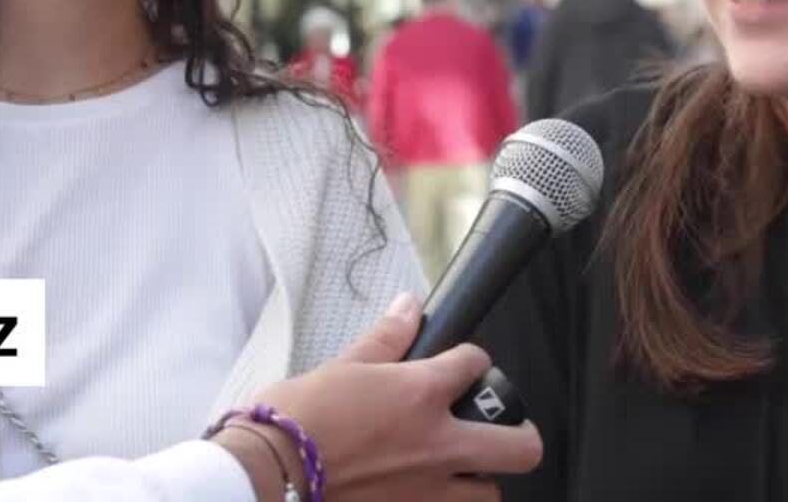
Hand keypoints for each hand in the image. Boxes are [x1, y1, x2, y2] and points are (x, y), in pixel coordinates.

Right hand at [234, 293, 542, 501]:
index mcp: (421, 395)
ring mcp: (427, 491)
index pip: (474, 363)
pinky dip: (442, 501)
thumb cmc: (298, 420)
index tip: (461, 365)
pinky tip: (424, 492)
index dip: (471, 360)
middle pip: (519, 445)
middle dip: (519, 433)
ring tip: (459, 470)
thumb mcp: (343, 366)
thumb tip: (409, 306)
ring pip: (489, 493)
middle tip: (502, 429)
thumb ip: (387, 338)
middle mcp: (437, 444)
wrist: (268, 472)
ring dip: (480, 480)